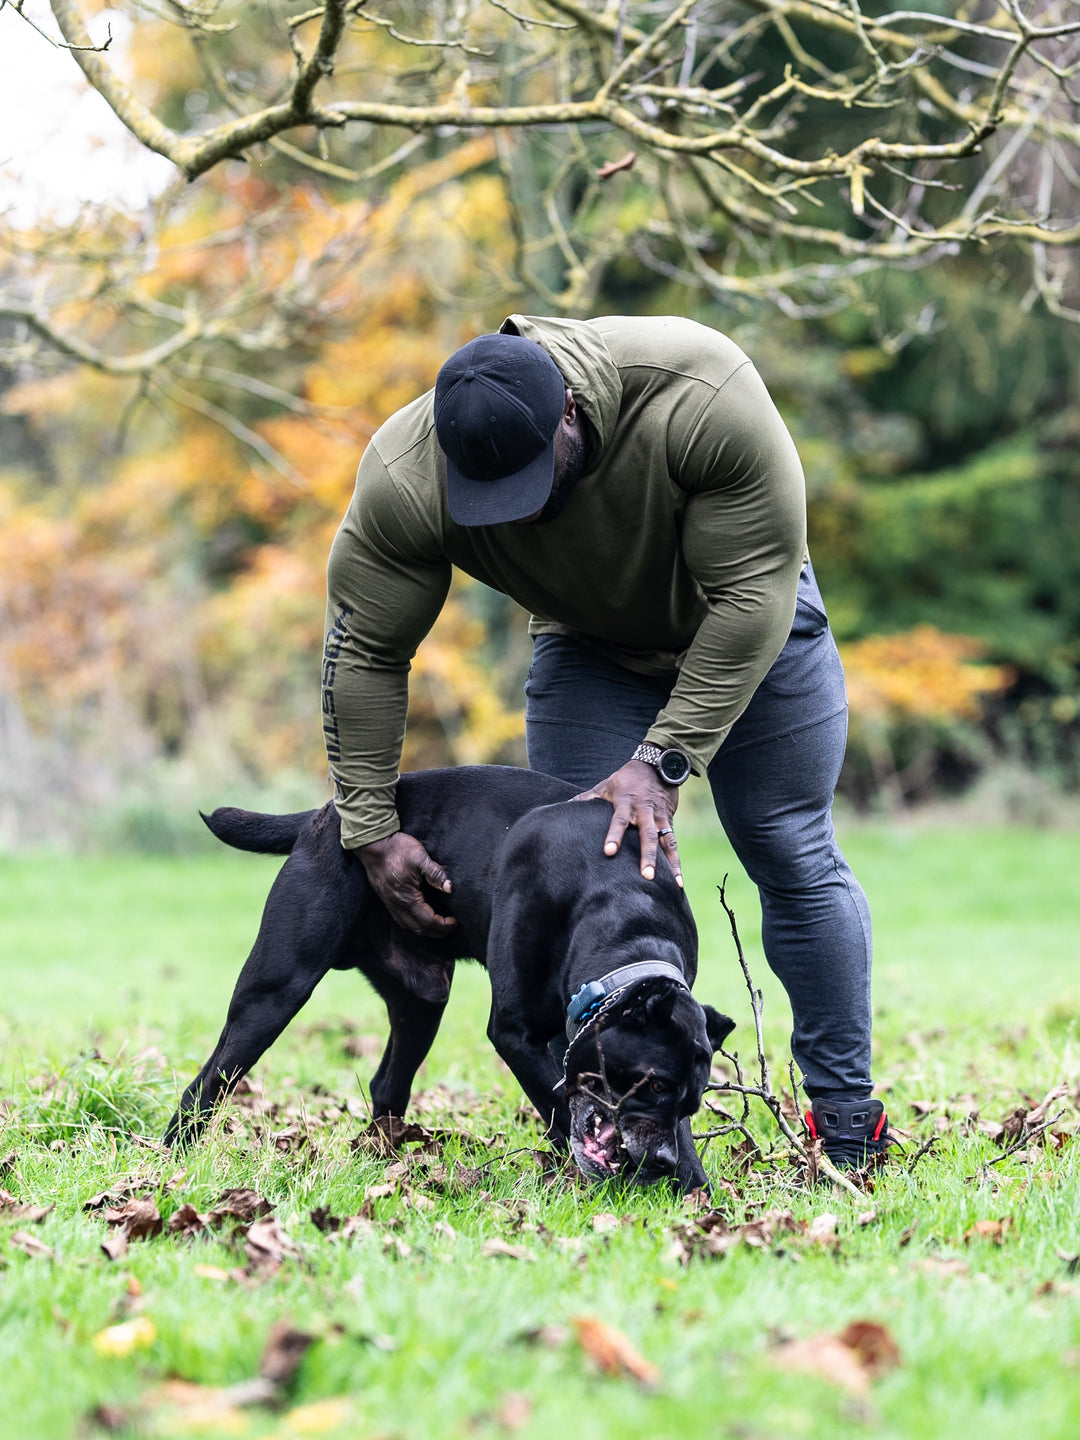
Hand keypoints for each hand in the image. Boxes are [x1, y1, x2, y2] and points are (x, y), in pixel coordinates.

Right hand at [356, 832, 457, 936]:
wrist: (373, 845)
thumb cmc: (397, 849)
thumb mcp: (420, 857)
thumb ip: (436, 873)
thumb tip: (450, 888)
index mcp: (407, 898)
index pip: (428, 921)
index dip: (444, 925)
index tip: (455, 921)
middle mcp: (397, 905)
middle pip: (419, 929)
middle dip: (437, 932)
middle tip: (451, 927)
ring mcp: (390, 904)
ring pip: (409, 927)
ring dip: (425, 930)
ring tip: (439, 926)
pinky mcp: (386, 899)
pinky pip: (400, 920)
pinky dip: (413, 924)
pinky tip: (420, 918)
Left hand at [571, 759, 681, 887]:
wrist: (657, 765)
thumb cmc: (626, 779)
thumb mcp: (605, 785)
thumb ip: (586, 798)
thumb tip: (564, 807)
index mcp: (626, 803)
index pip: (619, 820)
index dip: (614, 835)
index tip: (609, 852)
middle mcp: (644, 811)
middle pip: (647, 835)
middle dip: (647, 855)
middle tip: (646, 876)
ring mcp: (659, 817)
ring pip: (665, 841)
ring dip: (668, 862)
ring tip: (671, 883)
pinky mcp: (669, 821)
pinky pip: (673, 843)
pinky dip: (676, 861)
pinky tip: (677, 881)